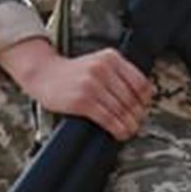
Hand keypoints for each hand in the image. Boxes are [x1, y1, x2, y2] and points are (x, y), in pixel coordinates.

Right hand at [0, 38, 152, 140]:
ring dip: (129, 125)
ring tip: (129, 130)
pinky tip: (119, 133)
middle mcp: (103, 68)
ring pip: (121, 110)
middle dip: (137, 115)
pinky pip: (107, 118)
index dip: (146, 99)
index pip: (140, 81)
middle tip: (137, 123)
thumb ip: (118, 73)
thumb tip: (142, 96)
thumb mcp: (98, 62)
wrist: (44, 73)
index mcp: (111, 57)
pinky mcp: (82, 100)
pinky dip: (117, 129)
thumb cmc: (73, 72)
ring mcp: (92, 84)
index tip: (144, 107)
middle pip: (132, 98)